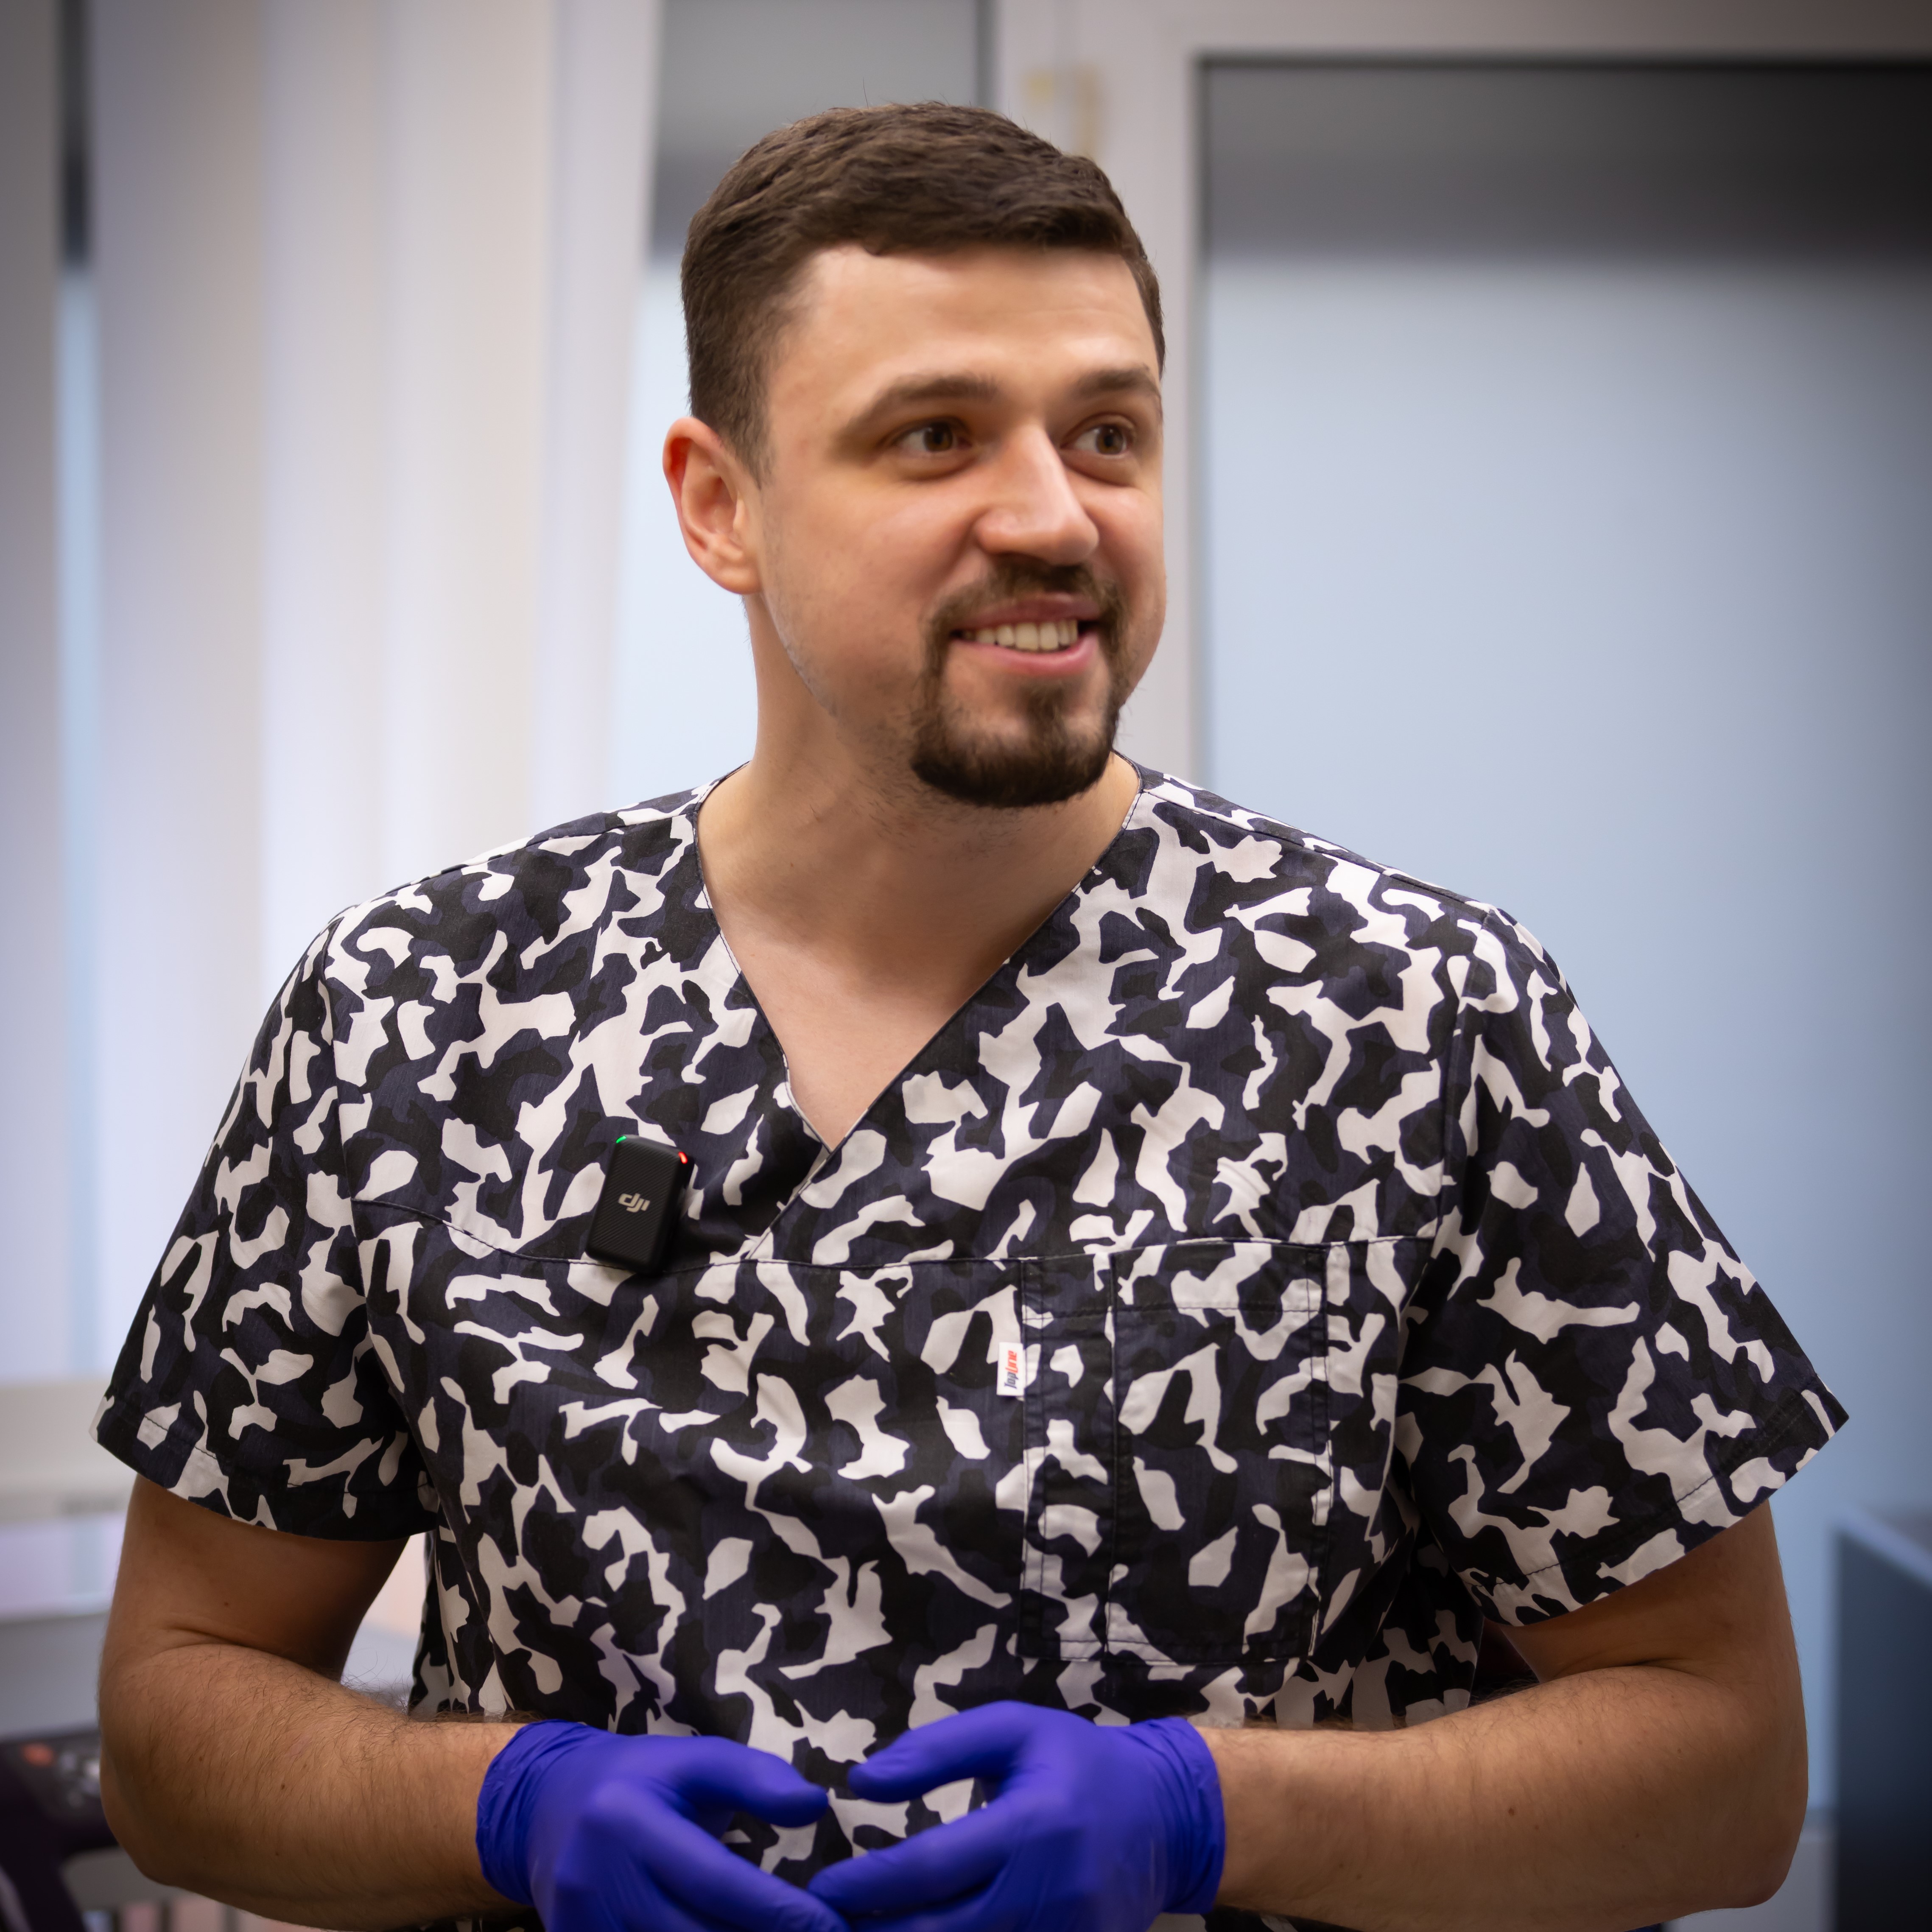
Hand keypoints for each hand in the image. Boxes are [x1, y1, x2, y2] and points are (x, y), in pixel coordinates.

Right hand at [475, 1720, 845, 1931]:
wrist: (548, 1809)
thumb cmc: (641, 1781)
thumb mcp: (696, 1761)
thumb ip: (756, 1779)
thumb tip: (816, 1805)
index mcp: (628, 1822)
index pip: (717, 1882)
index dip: (781, 1912)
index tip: (835, 1926)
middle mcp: (596, 1883)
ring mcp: (580, 1927)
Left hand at [806, 1703, 1223, 1931]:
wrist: (1167, 1818)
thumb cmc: (1077, 1764)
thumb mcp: (1012, 1730)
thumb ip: (934, 1751)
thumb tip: (860, 1781)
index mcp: (1033, 1826)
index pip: (931, 1868)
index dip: (867, 1883)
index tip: (820, 1887)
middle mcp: (1048, 1895)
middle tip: (824, 1925)